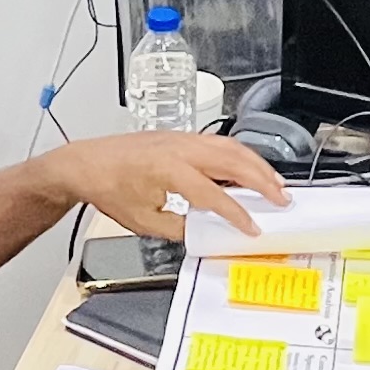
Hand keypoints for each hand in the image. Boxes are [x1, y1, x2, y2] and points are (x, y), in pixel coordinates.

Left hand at [47, 128, 290, 242]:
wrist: (86, 164)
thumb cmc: (109, 189)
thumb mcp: (144, 221)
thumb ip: (178, 228)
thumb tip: (204, 233)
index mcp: (170, 171)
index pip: (215, 195)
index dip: (237, 214)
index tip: (253, 227)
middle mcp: (180, 149)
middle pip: (234, 162)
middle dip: (262, 181)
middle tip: (282, 199)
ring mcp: (182, 139)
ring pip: (230, 147)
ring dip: (256, 164)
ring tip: (275, 183)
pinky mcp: (180, 137)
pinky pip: (218, 143)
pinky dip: (239, 155)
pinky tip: (248, 167)